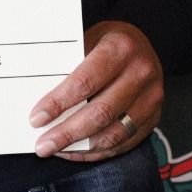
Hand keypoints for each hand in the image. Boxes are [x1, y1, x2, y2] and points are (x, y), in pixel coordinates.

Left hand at [26, 21, 162, 161]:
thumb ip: (69, 67)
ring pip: (114, 133)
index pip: (85, 82)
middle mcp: (141, 73)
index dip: (58, 103)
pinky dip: (97, 151)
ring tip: (57, 150)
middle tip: (43, 145)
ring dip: (81, 147)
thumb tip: (39, 99)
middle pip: (100, 113)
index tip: (37, 118)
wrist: (142, 46)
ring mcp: (151, 98)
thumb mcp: (87, 40)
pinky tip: (77, 151)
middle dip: (67, 133)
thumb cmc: (106, 44)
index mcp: (120, 48)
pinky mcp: (154, 118)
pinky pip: (124, 143)